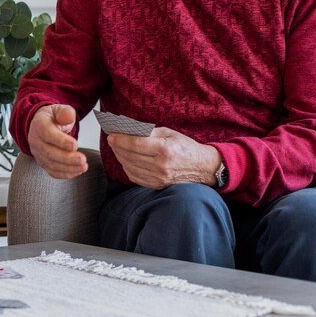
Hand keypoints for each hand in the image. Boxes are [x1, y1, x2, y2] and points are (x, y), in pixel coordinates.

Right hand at [27, 104, 87, 178]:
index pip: (47, 134)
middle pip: (49, 152)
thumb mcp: (58, 110)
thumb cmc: (52, 118)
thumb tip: (68, 116)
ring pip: (51, 164)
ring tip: (84, 166)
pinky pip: (52, 171)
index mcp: (39, 125)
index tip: (75, 145)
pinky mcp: (43, 162)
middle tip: (82, 160)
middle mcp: (35, 141)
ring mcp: (38, 153)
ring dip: (68, 168)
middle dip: (67, 158)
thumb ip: (65, 112)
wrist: (41, 126)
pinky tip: (77, 171)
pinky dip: (65, 174)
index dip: (60, 141)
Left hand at [107, 127, 221, 189]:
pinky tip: (125, 161)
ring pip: (130, 167)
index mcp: (164, 150)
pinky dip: (127, 168)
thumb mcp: (169, 134)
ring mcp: (159, 178)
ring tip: (117, 149)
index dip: (120, 140)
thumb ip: (149, 133)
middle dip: (117, 147)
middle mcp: (161, 165)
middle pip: (130, 156)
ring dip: (120, 157)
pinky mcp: (158, 185)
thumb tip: (128, 131)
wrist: (203, 167)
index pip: (135, 144)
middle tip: (112, 140)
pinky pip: (135, 177)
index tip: (111, 135)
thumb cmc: (186, 148)